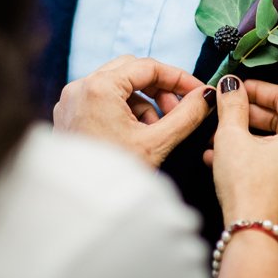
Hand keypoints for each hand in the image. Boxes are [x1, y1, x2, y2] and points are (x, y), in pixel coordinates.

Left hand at [53, 54, 215, 166]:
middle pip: (131, 70)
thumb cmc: (113, 178)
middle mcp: (80, 87)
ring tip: (158, 129)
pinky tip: (137, 135)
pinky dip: (124, 109)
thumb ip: (187, 114)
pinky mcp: (70, 115)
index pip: (148, 66)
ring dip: (143, 101)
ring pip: (117, 85)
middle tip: (179, 109)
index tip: (198, 91)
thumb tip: (207, 95)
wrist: (81, 211)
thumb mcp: (156, 143)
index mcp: (99, 87)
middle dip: (159, 88)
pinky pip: (103, 99)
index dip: (178, 77)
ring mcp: (72, 101)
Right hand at [206, 76, 277, 236]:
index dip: (256, 89)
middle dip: (251, 115)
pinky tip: (227, 158)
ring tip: (220, 136)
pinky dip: (259, 157)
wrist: (254, 239)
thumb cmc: (249, 190)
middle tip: (228, 110)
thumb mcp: (232, 137)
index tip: (237, 87)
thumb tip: (230, 86)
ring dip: (250, 137)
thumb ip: (233, 104)